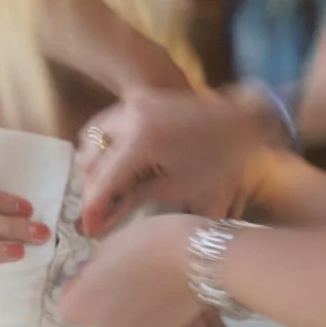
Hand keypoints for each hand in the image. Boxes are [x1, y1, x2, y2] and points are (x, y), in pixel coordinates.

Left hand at [58, 213, 203, 326]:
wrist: (200, 260)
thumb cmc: (150, 242)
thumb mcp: (110, 244)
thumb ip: (92, 268)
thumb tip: (89, 276)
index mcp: (84, 304)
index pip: (66, 304)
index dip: (77, 288)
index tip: (92, 272)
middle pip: (90, 317)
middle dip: (98, 300)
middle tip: (119, 275)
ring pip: (116, 322)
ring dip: (121, 308)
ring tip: (143, 283)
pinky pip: (140, 325)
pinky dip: (145, 313)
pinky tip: (160, 293)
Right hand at [75, 87, 263, 236]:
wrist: (238, 120)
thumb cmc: (216, 159)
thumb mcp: (175, 187)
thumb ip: (134, 198)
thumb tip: (104, 217)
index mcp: (141, 140)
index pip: (106, 180)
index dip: (94, 207)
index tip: (87, 228)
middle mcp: (129, 116)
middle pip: (93, 160)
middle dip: (91, 190)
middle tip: (95, 214)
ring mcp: (130, 103)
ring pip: (91, 139)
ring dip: (93, 167)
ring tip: (103, 191)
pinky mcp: (135, 98)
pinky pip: (104, 125)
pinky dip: (102, 146)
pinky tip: (110, 166)